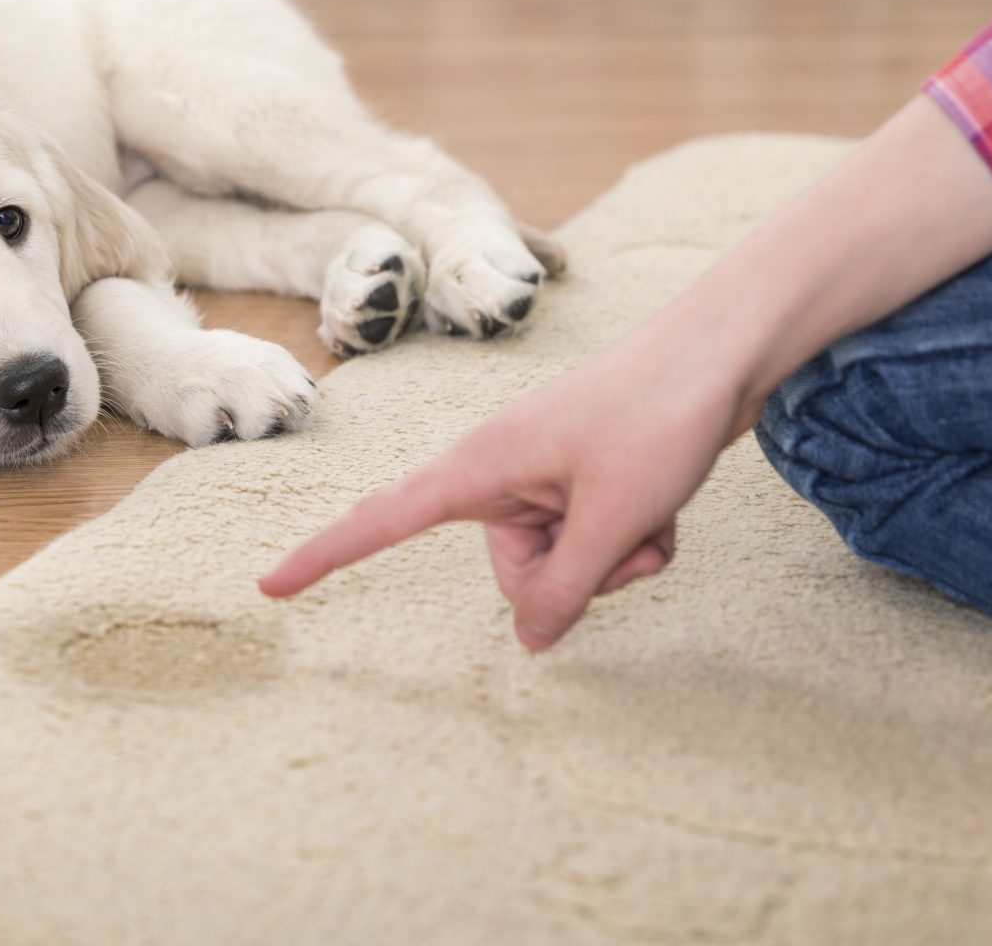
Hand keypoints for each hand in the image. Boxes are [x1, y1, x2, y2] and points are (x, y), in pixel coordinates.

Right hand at [258, 319, 750, 649]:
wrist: (723, 350)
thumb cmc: (657, 416)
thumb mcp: (613, 519)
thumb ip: (565, 589)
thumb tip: (530, 642)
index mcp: (479, 467)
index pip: (382, 520)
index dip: (324, 556)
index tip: (269, 585)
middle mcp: (501, 473)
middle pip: (514, 573)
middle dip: (576, 576)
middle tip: (625, 534)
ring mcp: (545, 477)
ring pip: (564, 564)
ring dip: (617, 557)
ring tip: (653, 510)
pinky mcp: (582, 479)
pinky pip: (596, 542)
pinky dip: (636, 538)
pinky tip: (667, 504)